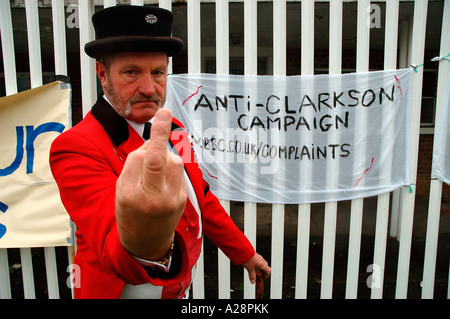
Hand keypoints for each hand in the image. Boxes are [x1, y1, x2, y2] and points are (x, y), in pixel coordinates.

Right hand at [115, 109, 186, 259]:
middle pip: (163, 157)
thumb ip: (135, 164)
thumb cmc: (128, 213)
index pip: (151, 158)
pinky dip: (168, 169)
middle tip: (154, 136)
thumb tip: (155, 141)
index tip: (164, 112)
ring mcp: (175, 198)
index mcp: (136, 195)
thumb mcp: (120, 189)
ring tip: (151, 176)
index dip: (159, 133)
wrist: (146, 243)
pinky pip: (177, 171)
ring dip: (162, 158)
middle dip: (158, 143)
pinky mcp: (184, 197)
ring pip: (173, 161)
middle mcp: (159, 196)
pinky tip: (160, 183)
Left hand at [242, 253, 270, 283]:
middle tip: (258, 275)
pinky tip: (250, 266)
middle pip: (265, 267)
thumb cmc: (248, 259)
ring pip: (261, 264)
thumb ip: (252, 276)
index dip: (267, 275)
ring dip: (259, 268)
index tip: (263, 277)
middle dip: (262, 271)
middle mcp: (262, 260)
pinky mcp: (255, 255)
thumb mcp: (250, 269)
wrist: (243, 250)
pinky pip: (258, 261)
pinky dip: (256, 265)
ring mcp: (259, 257)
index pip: (269, 270)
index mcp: (262, 264)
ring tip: (253, 270)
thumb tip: (253, 281)